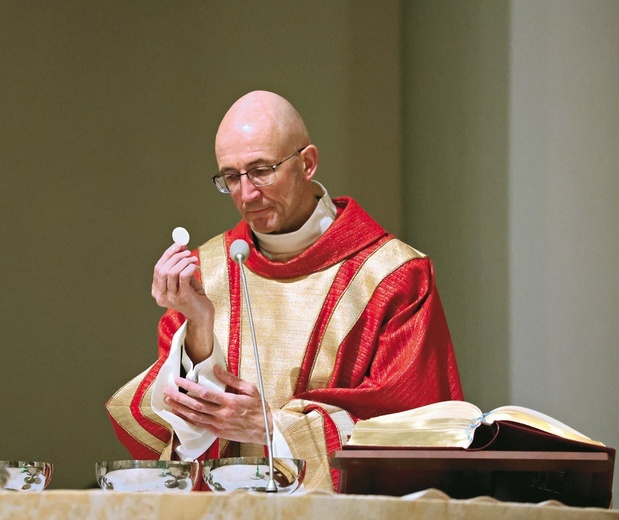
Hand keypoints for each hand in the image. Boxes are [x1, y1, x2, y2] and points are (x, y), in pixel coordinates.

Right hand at [152, 243, 214, 360]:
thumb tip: (181, 246)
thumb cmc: (194, 297)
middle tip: (187, 251)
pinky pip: (183, 276)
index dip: (168, 255)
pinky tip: (195, 266)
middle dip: (175, 256)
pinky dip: (189, 267)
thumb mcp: (183, 280)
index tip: (178, 245)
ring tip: (193, 259)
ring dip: (183, 261)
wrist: (202, 315)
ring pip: (171, 271)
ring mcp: (171, 298)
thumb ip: (180, 266)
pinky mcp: (183, 297)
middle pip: (162, 269)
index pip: (158, 268)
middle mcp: (160, 296)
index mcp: (157, 291)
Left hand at [163, 365, 272, 444]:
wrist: (265, 430)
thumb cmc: (259, 408)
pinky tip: (180, 415)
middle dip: (179, 398)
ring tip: (168, 402)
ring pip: (195, 417)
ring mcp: (219, 425)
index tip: (179, 381)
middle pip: (195, 405)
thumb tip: (217, 369)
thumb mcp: (250, 389)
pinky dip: (188, 420)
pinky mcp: (218, 432)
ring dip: (180, 409)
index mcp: (230, 402)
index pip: (204, 393)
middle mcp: (222, 414)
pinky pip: (200, 425)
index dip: (189, 387)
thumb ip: (232, 379)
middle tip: (167, 392)